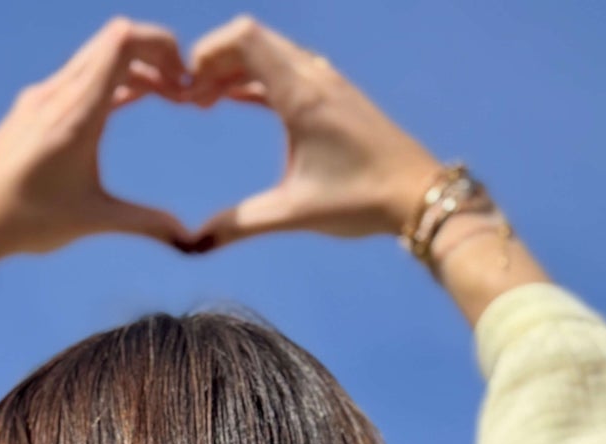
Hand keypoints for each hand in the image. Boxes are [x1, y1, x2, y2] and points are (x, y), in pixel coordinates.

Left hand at [0, 17, 197, 287]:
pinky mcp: (33, 108)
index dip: (163, 47)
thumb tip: (187, 238)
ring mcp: (43, 97)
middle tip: (183, 91)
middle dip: (158, 56)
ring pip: (98, 57)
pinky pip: (81, 76)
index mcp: (77, 111)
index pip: (124, 41)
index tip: (185, 83)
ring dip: (137, 69)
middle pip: (116, 40)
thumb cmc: (26, 220)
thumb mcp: (93, 219)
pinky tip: (129, 103)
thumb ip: (144, 222)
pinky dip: (112, 80)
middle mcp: (58, 93)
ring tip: (166, 97)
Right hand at [183, 17, 443, 246]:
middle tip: (190, 99)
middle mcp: (314, 76)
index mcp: (301, 95)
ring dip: (234, 68)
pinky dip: (256, 77)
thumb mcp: (294, 213)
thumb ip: (241, 223)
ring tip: (206, 102)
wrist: (417, 194)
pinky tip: (236, 99)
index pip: (245, 38)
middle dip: (214, 60)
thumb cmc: (360, 200)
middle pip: (253, 39)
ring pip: (269, 52)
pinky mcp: (334, 93)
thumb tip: (195, 243)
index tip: (188, 88)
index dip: (208, 52)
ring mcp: (327, 81)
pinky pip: (285, 69)